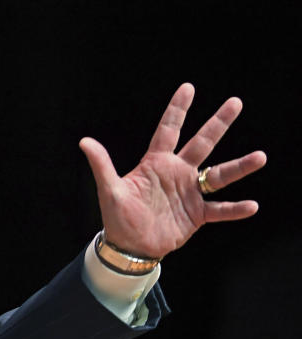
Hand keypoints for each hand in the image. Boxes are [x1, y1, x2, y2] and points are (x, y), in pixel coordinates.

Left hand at [79, 83, 266, 257]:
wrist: (129, 246)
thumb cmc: (117, 216)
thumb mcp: (109, 189)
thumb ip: (102, 164)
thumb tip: (84, 141)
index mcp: (156, 163)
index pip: (168, 130)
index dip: (177, 109)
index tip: (188, 87)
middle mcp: (177, 173)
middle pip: (202, 143)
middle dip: (217, 124)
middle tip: (235, 103)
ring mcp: (190, 193)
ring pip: (219, 175)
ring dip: (239, 167)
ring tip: (260, 156)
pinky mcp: (197, 214)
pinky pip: (220, 209)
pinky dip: (235, 208)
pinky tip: (252, 205)